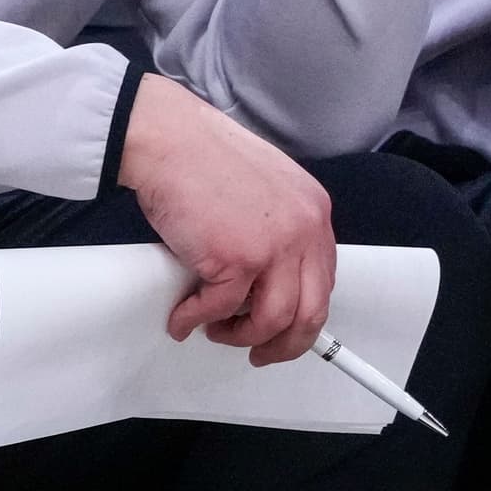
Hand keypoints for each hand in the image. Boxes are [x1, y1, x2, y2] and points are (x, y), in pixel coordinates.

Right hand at [115, 74, 333, 364]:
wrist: (168, 138)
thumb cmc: (201, 154)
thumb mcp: (263, 187)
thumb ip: (274, 226)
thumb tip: (262, 275)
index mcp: (313, 211)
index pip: (322, 281)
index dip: (302, 314)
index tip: (285, 330)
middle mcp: (302, 230)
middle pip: (309, 311)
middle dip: (284, 344)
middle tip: (260, 352)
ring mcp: (272, 246)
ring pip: (272, 320)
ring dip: (241, 336)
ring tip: (214, 330)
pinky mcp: (235, 260)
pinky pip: (219, 309)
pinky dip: (195, 319)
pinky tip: (182, 318)